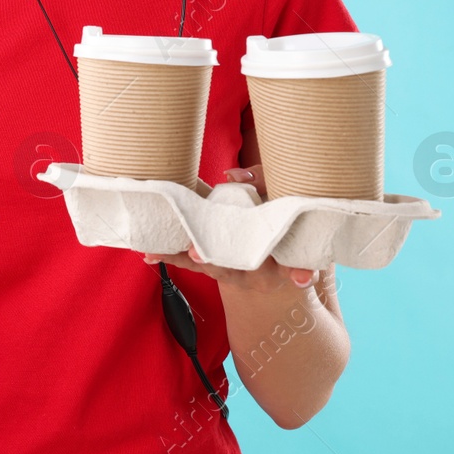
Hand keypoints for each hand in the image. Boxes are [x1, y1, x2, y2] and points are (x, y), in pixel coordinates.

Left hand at [141, 164, 319, 293]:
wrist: (269, 251)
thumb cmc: (280, 215)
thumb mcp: (281, 196)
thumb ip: (264, 182)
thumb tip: (232, 176)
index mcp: (292, 255)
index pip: (301, 264)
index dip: (302, 271)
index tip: (302, 277)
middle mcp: (268, 272)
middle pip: (248, 268)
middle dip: (222, 259)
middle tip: (199, 253)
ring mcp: (240, 275)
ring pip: (215, 268)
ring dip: (188, 258)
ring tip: (164, 250)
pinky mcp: (216, 269)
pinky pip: (193, 264)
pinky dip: (172, 256)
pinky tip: (150, 252)